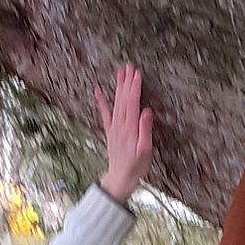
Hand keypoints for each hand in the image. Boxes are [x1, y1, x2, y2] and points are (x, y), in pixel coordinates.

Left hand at [97, 63, 153, 202]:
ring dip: (118, 86)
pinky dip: (101, 101)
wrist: (120, 178)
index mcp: (130, 128)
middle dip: (126, 82)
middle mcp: (120, 124)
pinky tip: (98, 90)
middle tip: (129, 66)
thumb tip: (146, 111)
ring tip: (120, 72)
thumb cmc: (136, 166)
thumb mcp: (145, 151)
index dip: (135, 87)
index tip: (137, 73)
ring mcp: (114, 127)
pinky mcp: (110, 131)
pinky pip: (104, 113)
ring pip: (115, 102)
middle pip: (123, 99)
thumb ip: (145, 130)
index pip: (132, 102)